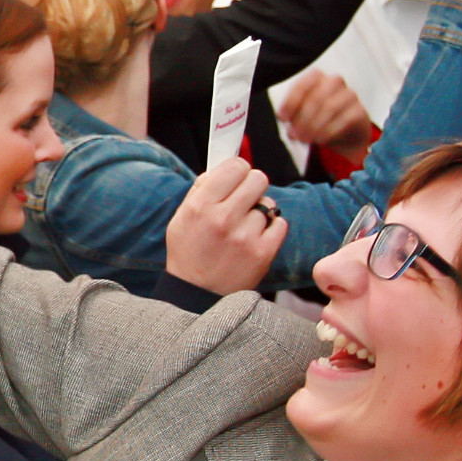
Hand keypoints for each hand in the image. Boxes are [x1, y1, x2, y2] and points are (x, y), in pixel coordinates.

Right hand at [165, 159, 288, 295]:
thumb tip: (224, 166)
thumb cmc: (189, 252)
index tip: (237, 176)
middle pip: (258, 178)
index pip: (235, 165)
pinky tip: (256, 237)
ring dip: (260, 211)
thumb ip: (201, 189)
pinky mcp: (263, 252)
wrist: (197, 295)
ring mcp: (245, 236)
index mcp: (200, 205)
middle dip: (252, 186)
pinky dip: (271, 228)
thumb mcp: (181, 218)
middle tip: (245, 198)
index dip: (238, 168)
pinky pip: (280, 223)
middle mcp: (223, 218)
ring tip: (245, 226)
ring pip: (269, 203)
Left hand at [277, 69, 375, 157]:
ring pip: (329, 108)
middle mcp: (334, 81)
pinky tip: (321, 140)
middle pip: (315, 99)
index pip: (301, 85)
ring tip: (306, 139)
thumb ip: (293, 117)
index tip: (282, 118)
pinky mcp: (360, 110)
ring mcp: (349, 94)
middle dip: (302, 119)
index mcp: (316, 77)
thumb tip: (289, 127)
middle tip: (295, 135)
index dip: (290, 102)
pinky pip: (343, 120)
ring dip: (315, 127)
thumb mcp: (303, 115)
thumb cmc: (320, 118)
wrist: (346, 132)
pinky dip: (329, 132)